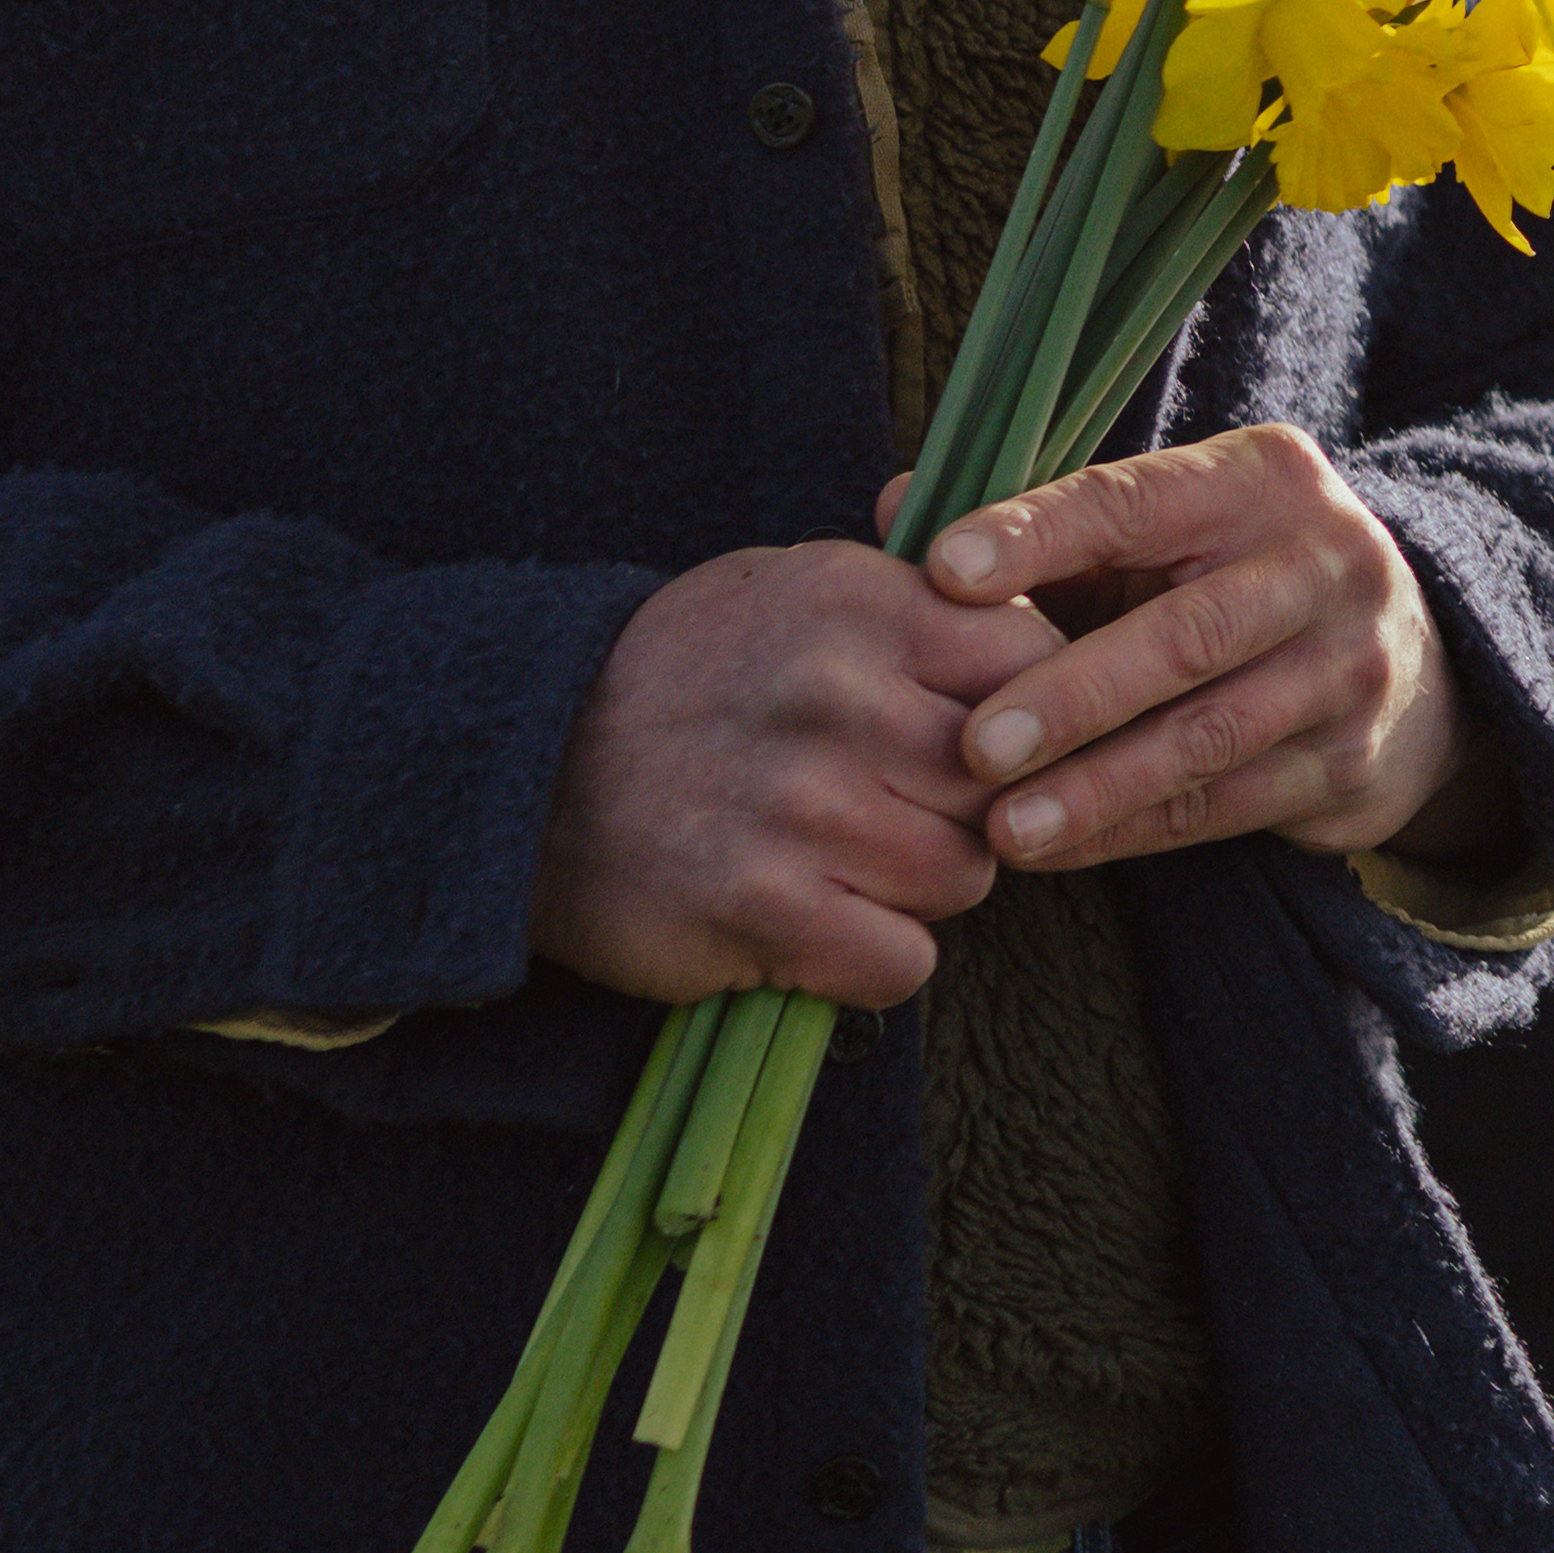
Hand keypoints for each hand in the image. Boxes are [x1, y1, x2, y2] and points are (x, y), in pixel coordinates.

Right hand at [528, 542, 1053, 1006]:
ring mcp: (801, 805)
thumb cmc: (676, 678)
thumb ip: (911, 609)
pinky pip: (901, 960)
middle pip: (1006, 781)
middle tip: (895, 813)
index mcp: (857, 605)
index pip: (1030, 661)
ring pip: (964, 875)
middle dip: (967, 809)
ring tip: (845, 866)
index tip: (979, 738)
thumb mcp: (788, 590)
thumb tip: (1040, 635)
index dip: (1023, 713)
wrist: (513, 766)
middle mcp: (837, 697)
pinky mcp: (763, 908)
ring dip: (918, 889)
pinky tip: (816, 926)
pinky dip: (871, 961)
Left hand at [920, 424, 1476, 868]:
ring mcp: (1347, 668)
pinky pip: (1225, 805)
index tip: (943, 571)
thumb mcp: (1158, 533)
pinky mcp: (1350, 763)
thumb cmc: (1228, 580)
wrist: (1413, 660)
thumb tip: (895, 508)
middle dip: (1073, 693)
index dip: (1039, 536)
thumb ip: (1037, 527)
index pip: (1136, 500)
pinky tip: (1055, 849)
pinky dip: (1130, 831)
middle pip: (1188, 633)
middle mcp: (1323, 564)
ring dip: (1098, 786)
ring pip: (1209, 735)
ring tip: (1003, 826)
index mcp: (1262, 480)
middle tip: (973, 745)